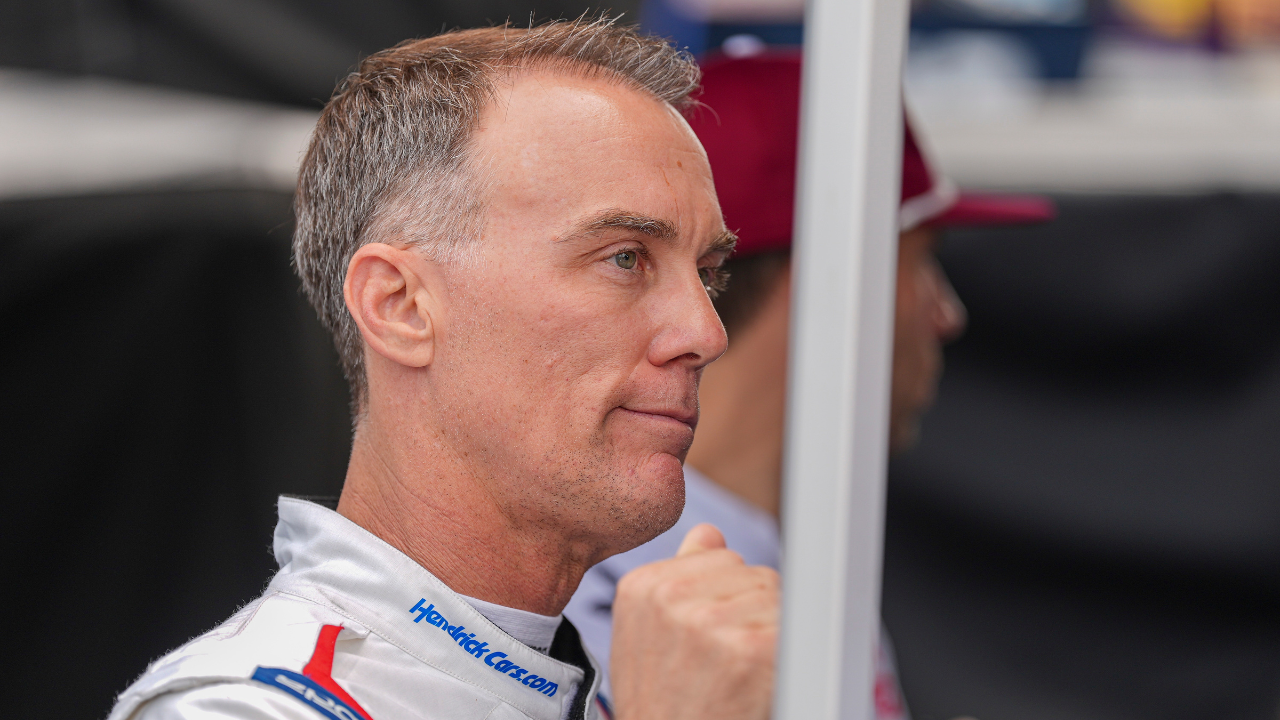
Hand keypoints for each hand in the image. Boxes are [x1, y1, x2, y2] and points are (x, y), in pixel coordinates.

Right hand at [610, 523, 779, 719]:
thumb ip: (680, 576)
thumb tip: (710, 533)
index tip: (712, 636)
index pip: (721, 556)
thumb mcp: (648, 634)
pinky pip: (794, 625)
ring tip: (742, 671)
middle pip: (753, 572)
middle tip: (728, 660)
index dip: (729, 596)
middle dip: (753, 610)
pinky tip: (761, 679)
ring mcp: (711, 620)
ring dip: (772, 631)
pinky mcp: (751, 646)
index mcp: (644, 585)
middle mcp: (672, 596)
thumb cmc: (663, 702)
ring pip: (777, 596)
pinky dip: (789, 654)